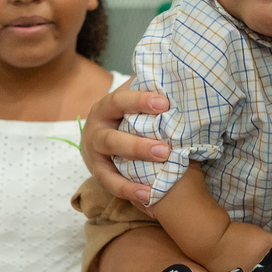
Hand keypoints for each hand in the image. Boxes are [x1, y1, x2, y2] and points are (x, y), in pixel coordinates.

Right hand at [81, 82, 168, 205]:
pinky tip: (149, 197)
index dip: (139, 101)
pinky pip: (112, 185)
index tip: (164, 103)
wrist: (98, 135)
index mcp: (105, 107)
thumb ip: (149, 88)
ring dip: (133, 173)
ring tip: (156, 180)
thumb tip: (177, 74)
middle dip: (138, 146)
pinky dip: (129, 191)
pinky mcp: (98, 174)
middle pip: (111, 139)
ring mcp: (94, 155)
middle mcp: (95, 130)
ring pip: (109, 164)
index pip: (120, 101)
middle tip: (165, 150)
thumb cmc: (126, 113)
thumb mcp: (132, 99)